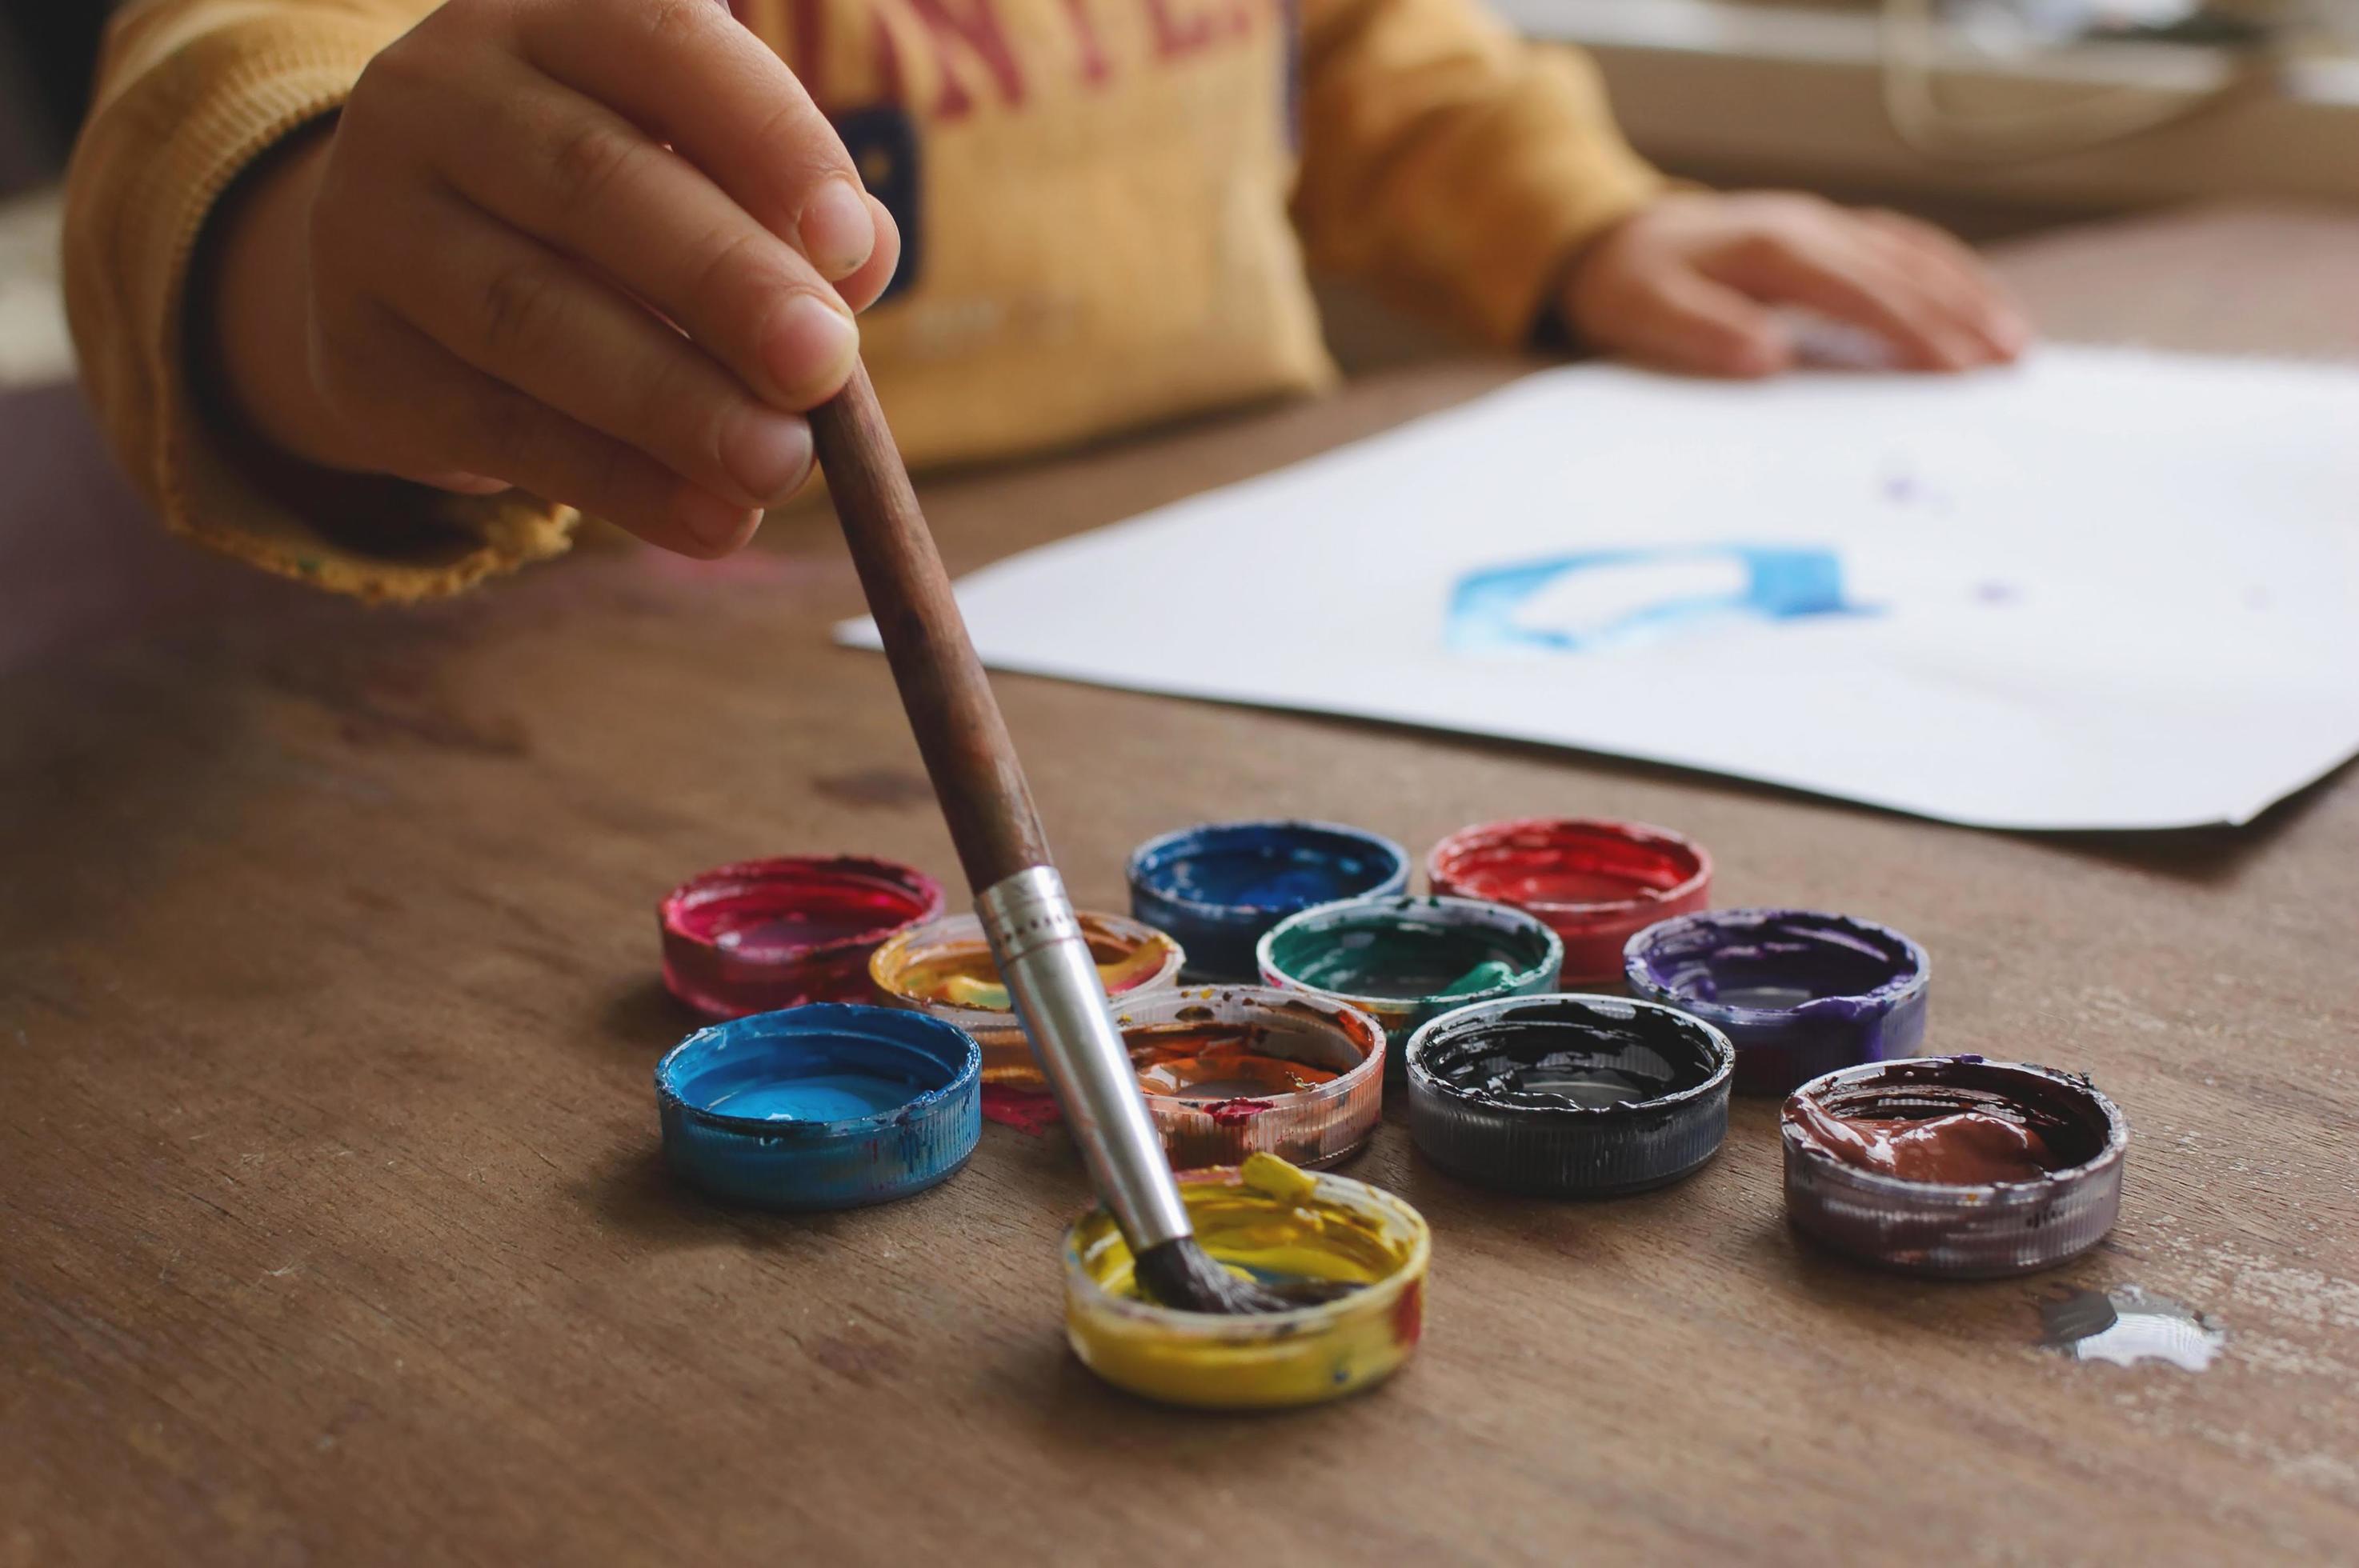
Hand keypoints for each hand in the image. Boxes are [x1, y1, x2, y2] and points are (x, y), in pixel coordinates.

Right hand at [207, 0, 898, 555]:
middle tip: (822, 367)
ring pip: (532, 314)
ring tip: (778, 464)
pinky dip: (620, 484)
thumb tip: (864, 258)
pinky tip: (712, 522)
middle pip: (591, 182)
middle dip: (723, 282)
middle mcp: (443, 95)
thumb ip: (783, 210)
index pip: (668, 46)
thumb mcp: (693, 175)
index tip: (850, 246)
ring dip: (672, 401)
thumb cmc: (603, 217)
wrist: (403, 278)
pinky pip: (501, 426)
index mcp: (550, 19)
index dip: (770, 143)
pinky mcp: (362, 353)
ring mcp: (377, 221)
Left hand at [1561, 191, 2029, 378]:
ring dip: (1967, 294)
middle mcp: (1808, 227)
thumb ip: (1702, 333)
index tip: (1956, 368)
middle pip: (1900, 272)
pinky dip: (1945, 274)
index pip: (1858, 292)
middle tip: (2011, 365)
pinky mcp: (1828, 233)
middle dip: (1959, 316)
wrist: (1612, 236)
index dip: (1910, 330)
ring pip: (1911, 255)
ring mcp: (1823, 225)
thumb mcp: (1643, 312)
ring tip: (2015, 342)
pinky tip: (1976, 303)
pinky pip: (1900, 247)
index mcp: (1772, 250)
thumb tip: (1768, 359)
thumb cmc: (1630, 284)